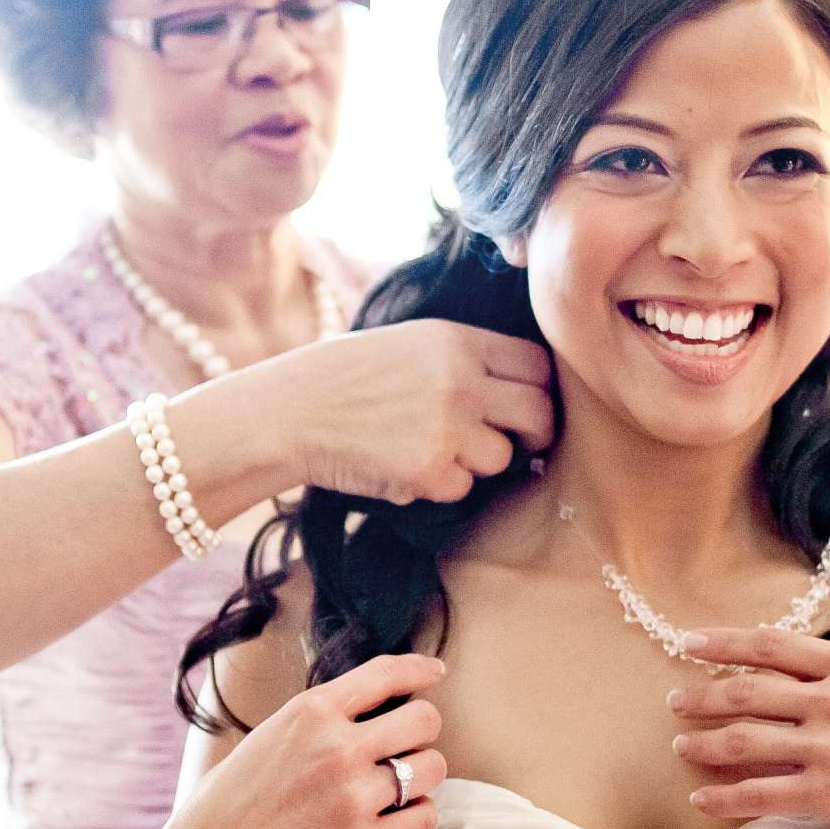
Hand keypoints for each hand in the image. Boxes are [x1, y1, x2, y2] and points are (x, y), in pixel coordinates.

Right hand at [153, 654, 450, 828]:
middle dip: (421, 732)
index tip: (436, 673)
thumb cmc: (240, 796)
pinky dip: (417, 817)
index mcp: (311, 710)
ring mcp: (351, 796)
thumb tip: (386, 702)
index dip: (420, 669)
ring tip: (397, 787)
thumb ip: (326, 716)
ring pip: (432, 769)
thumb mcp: (275, 732)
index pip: (385, 673)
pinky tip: (396, 819)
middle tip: (404, 748)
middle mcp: (336, 747)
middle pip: (425, 720)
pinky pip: (425, 818)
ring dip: (422, 776)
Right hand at [280, 320, 555, 504]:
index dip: (539, 390)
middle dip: (534, 435)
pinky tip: (403, 466)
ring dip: (476, 463)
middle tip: (517, 445)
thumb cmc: (346, 379)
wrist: (290, 413)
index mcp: (457, 340)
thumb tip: (521, 392)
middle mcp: (460, 380)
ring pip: (501, 458)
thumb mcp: (410, 343)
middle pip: (539, 413)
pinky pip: (462, 488)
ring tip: (432, 449)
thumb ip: (464, 359)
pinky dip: (439, 486)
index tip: (526, 407)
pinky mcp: (429, 470)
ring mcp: (447, 427)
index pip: (536, 365)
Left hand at [664, 598, 829, 828]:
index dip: (725, 643)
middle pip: (749, 691)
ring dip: (703, 744)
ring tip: (680, 745)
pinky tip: (700, 798)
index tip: (689, 641)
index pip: (774, 646)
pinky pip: (760, 795)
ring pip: (745, 741)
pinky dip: (723, 798)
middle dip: (703, 695)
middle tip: (673, 699)